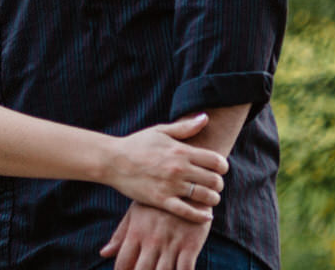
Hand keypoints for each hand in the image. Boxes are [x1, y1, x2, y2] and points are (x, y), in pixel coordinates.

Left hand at [99, 202, 211, 269]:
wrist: (186, 187)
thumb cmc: (156, 202)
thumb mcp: (135, 213)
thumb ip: (121, 235)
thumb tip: (104, 253)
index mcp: (136, 233)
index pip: (123, 262)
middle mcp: (152, 240)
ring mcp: (171, 243)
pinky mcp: (189, 245)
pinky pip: (185, 269)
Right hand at [104, 114, 226, 221]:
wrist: (112, 160)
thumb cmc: (136, 144)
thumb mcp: (160, 131)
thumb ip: (185, 127)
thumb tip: (206, 118)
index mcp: (181, 151)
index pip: (217, 161)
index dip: (223, 167)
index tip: (219, 169)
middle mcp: (179, 169)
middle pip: (215, 181)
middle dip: (218, 184)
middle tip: (213, 185)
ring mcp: (171, 186)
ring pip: (206, 197)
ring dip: (212, 199)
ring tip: (208, 197)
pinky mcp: (162, 200)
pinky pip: (188, 212)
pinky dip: (201, 216)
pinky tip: (206, 215)